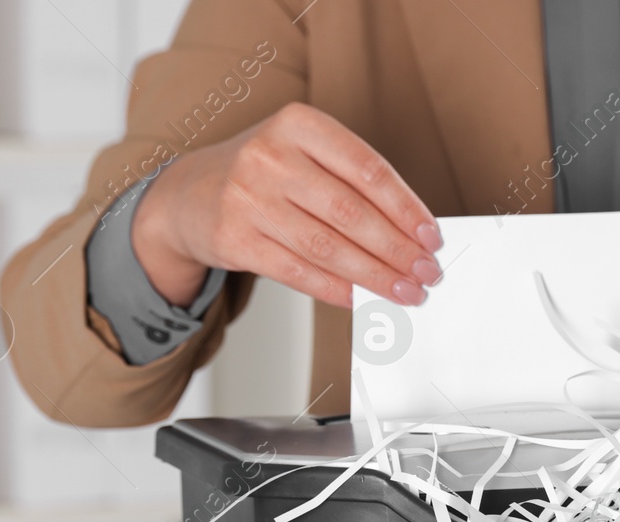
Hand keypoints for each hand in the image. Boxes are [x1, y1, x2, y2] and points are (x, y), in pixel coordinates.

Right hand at [131, 103, 442, 308]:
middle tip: (426, 273)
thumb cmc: (264, 174)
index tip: (431, 237)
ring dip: (374, 276)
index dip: (407, 209)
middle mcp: (270, 156)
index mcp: (299, 124)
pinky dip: (337, 290)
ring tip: (404, 291)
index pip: (368, 170)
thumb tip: (410, 235)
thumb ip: (351, 184)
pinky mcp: (234, 238)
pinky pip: (298, 271)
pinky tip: (362, 298)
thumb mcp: (304, 155)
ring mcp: (247, 198)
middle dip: (397, 250)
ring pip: (327, 247)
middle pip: (351, 212)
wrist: (188, 194)